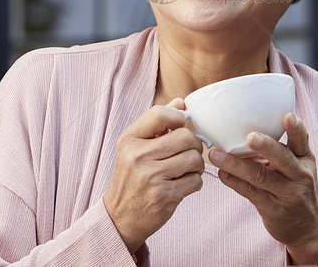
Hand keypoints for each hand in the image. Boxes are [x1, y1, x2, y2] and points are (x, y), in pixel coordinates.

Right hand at [104, 98, 204, 253]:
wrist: (120, 216)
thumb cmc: (132, 176)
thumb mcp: (135, 146)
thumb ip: (157, 122)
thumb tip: (182, 102)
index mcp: (130, 139)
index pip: (161, 114)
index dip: (178, 117)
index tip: (179, 127)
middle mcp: (138, 156)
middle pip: (185, 137)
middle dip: (194, 144)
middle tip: (189, 152)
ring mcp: (150, 177)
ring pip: (194, 159)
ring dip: (197, 165)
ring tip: (187, 168)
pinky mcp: (163, 197)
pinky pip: (195, 181)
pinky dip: (195, 182)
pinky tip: (183, 184)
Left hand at [209, 113, 317, 265]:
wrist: (309, 228)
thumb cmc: (297, 188)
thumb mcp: (298, 167)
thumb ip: (280, 151)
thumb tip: (244, 130)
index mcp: (305, 159)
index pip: (302, 140)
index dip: (296, 128)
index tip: (288, 116)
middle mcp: (299, 175)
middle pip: (283, 158)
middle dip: (266, 146)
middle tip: (251, 137)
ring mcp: (287, 193)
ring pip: (260, 176)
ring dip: (236, 165)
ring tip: (217, 155)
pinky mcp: (273, 209)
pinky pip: (251, 193)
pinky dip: (234, 182)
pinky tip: (222, 173)